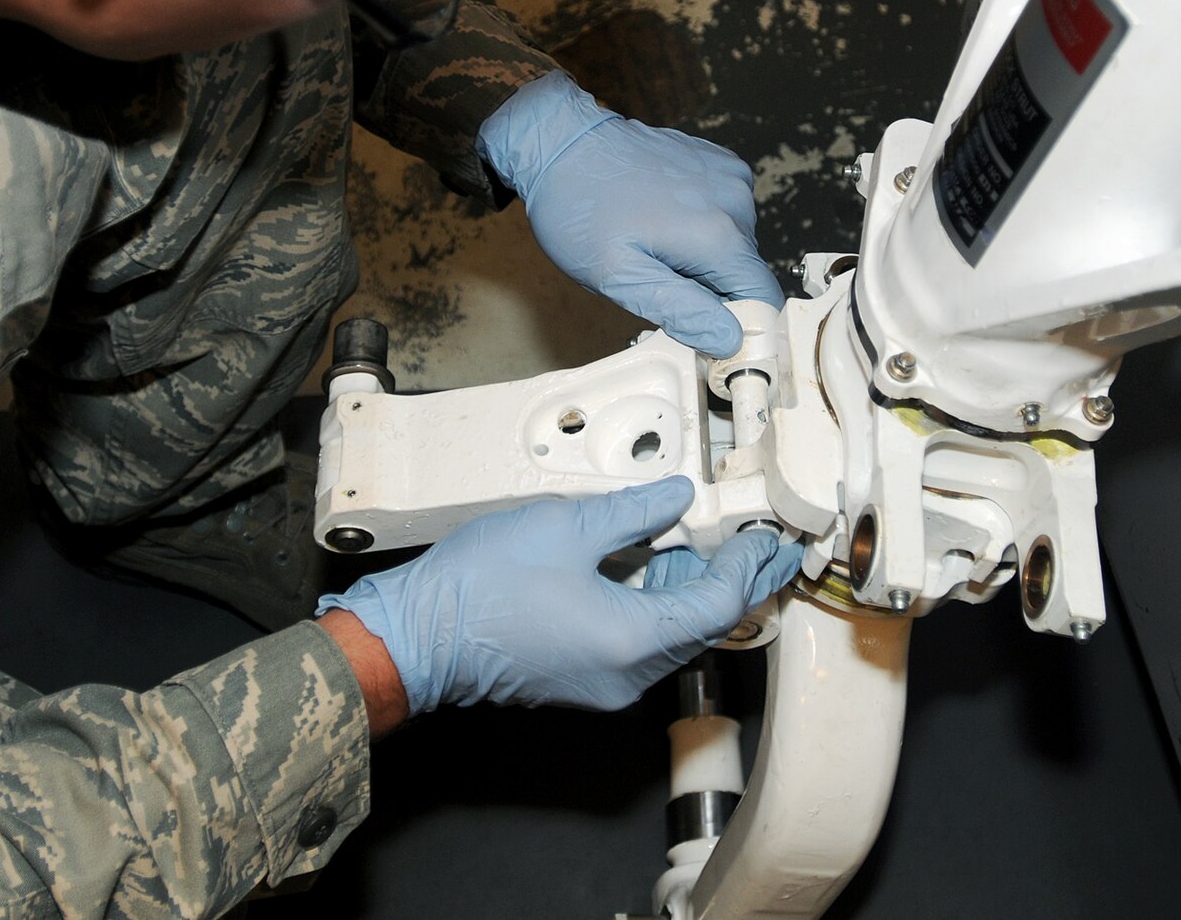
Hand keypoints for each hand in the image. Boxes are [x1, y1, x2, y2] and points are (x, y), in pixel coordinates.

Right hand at [316, 476, 801, 713]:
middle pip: (703, 627)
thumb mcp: (565, 526)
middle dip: (733, 582)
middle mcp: (628, 674)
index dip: (743, 566)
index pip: (716, 604)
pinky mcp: (583, 679)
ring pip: (673, 637)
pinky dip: (659, 606)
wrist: (418, 637)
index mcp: (633, 639)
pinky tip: (656, 567)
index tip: (760, 536)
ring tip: (709, 544)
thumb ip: (634, 510)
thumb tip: (677, 496)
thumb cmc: (480, 586)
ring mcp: (605, 683)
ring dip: (694, 592)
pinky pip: (642, 644)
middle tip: (763, 548)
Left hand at [477, 72, 782, 355]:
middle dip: (709, 287)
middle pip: (745, 272)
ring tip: (653, 238)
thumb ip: (680, 310)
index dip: (739, 325)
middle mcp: (735, 200)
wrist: (561, 142)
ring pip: (735, 243)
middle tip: (654, 274)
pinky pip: (725, 211)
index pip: (764, 300)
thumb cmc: (579, 209)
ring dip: (702, 254)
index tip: (699, 327)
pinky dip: (700, 222)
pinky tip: (662, 213)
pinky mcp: (719, 161)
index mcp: (717, 235)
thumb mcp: (618, 276)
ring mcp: (729, 175)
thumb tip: (730, 338)